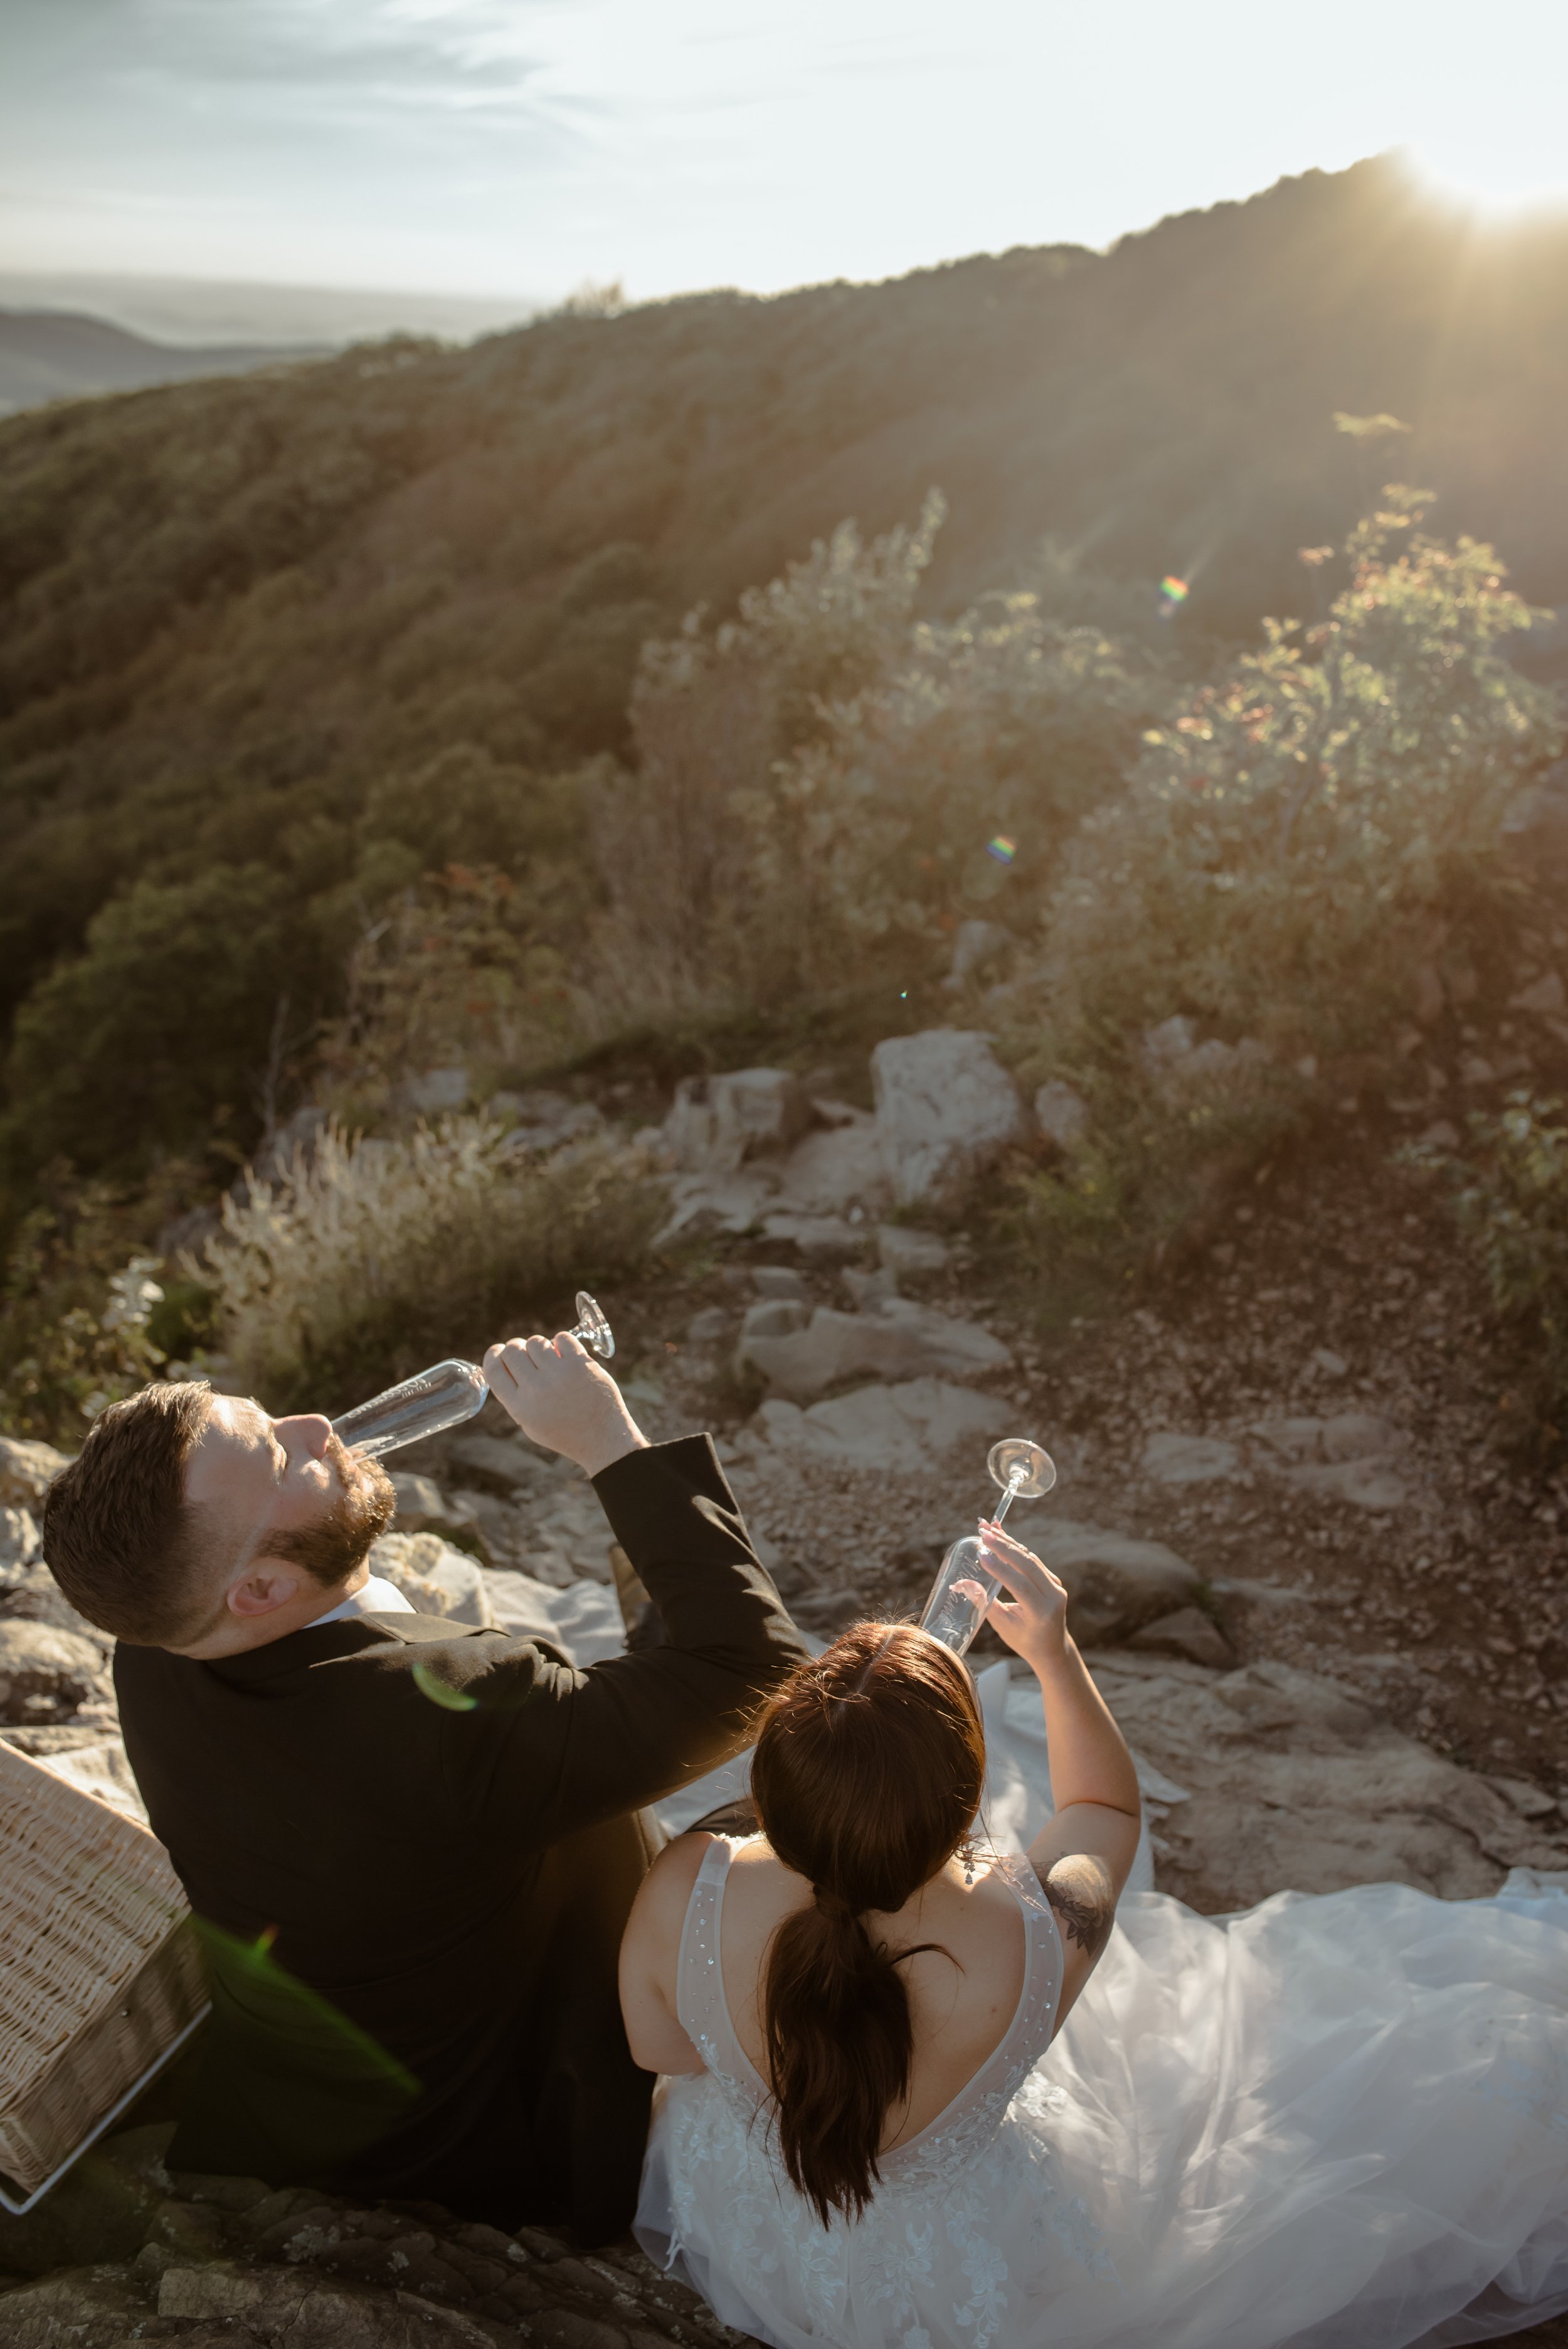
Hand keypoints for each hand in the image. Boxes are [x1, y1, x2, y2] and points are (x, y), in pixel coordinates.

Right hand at [483, 1332, 647, 1477]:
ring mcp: (559, 1375)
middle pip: (512, 1351)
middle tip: (526, 1352)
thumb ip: (516, 1397)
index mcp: (519, 1407)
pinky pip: (562, 1338)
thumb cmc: (565, 1432)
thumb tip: (506, 1363)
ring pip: (536, 1342)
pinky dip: (561, 1342)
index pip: (493, 1369)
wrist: (602, 1439)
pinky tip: (565, 1353)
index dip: (493, 1355)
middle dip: (516, 1347)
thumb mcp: (531, 1424)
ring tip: (549, 1356)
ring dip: (539, 1345)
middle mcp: (536, 1389)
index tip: (498, 1350)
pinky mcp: (580, 1365)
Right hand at [965, 1520, 1071, 1672]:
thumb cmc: (1024, 1641)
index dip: (1001, 1569)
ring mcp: (1056, 1586)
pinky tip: (1000, 1534)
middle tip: (982, 1531)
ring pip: (1030, 1558)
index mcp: (1041, 1613)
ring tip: (987, 1528)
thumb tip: (961, 1583)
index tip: (982, 1553)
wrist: (1053, 1649)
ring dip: (1008, 1542)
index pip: (1021, 1586)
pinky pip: (1032, 1560)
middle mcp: (1054, 1596)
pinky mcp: (1053, 1580)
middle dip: (1003, 1546)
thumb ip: (985, 1603)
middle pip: (1028, 1565)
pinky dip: (1015, 1547)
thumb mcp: (1003, 1626)